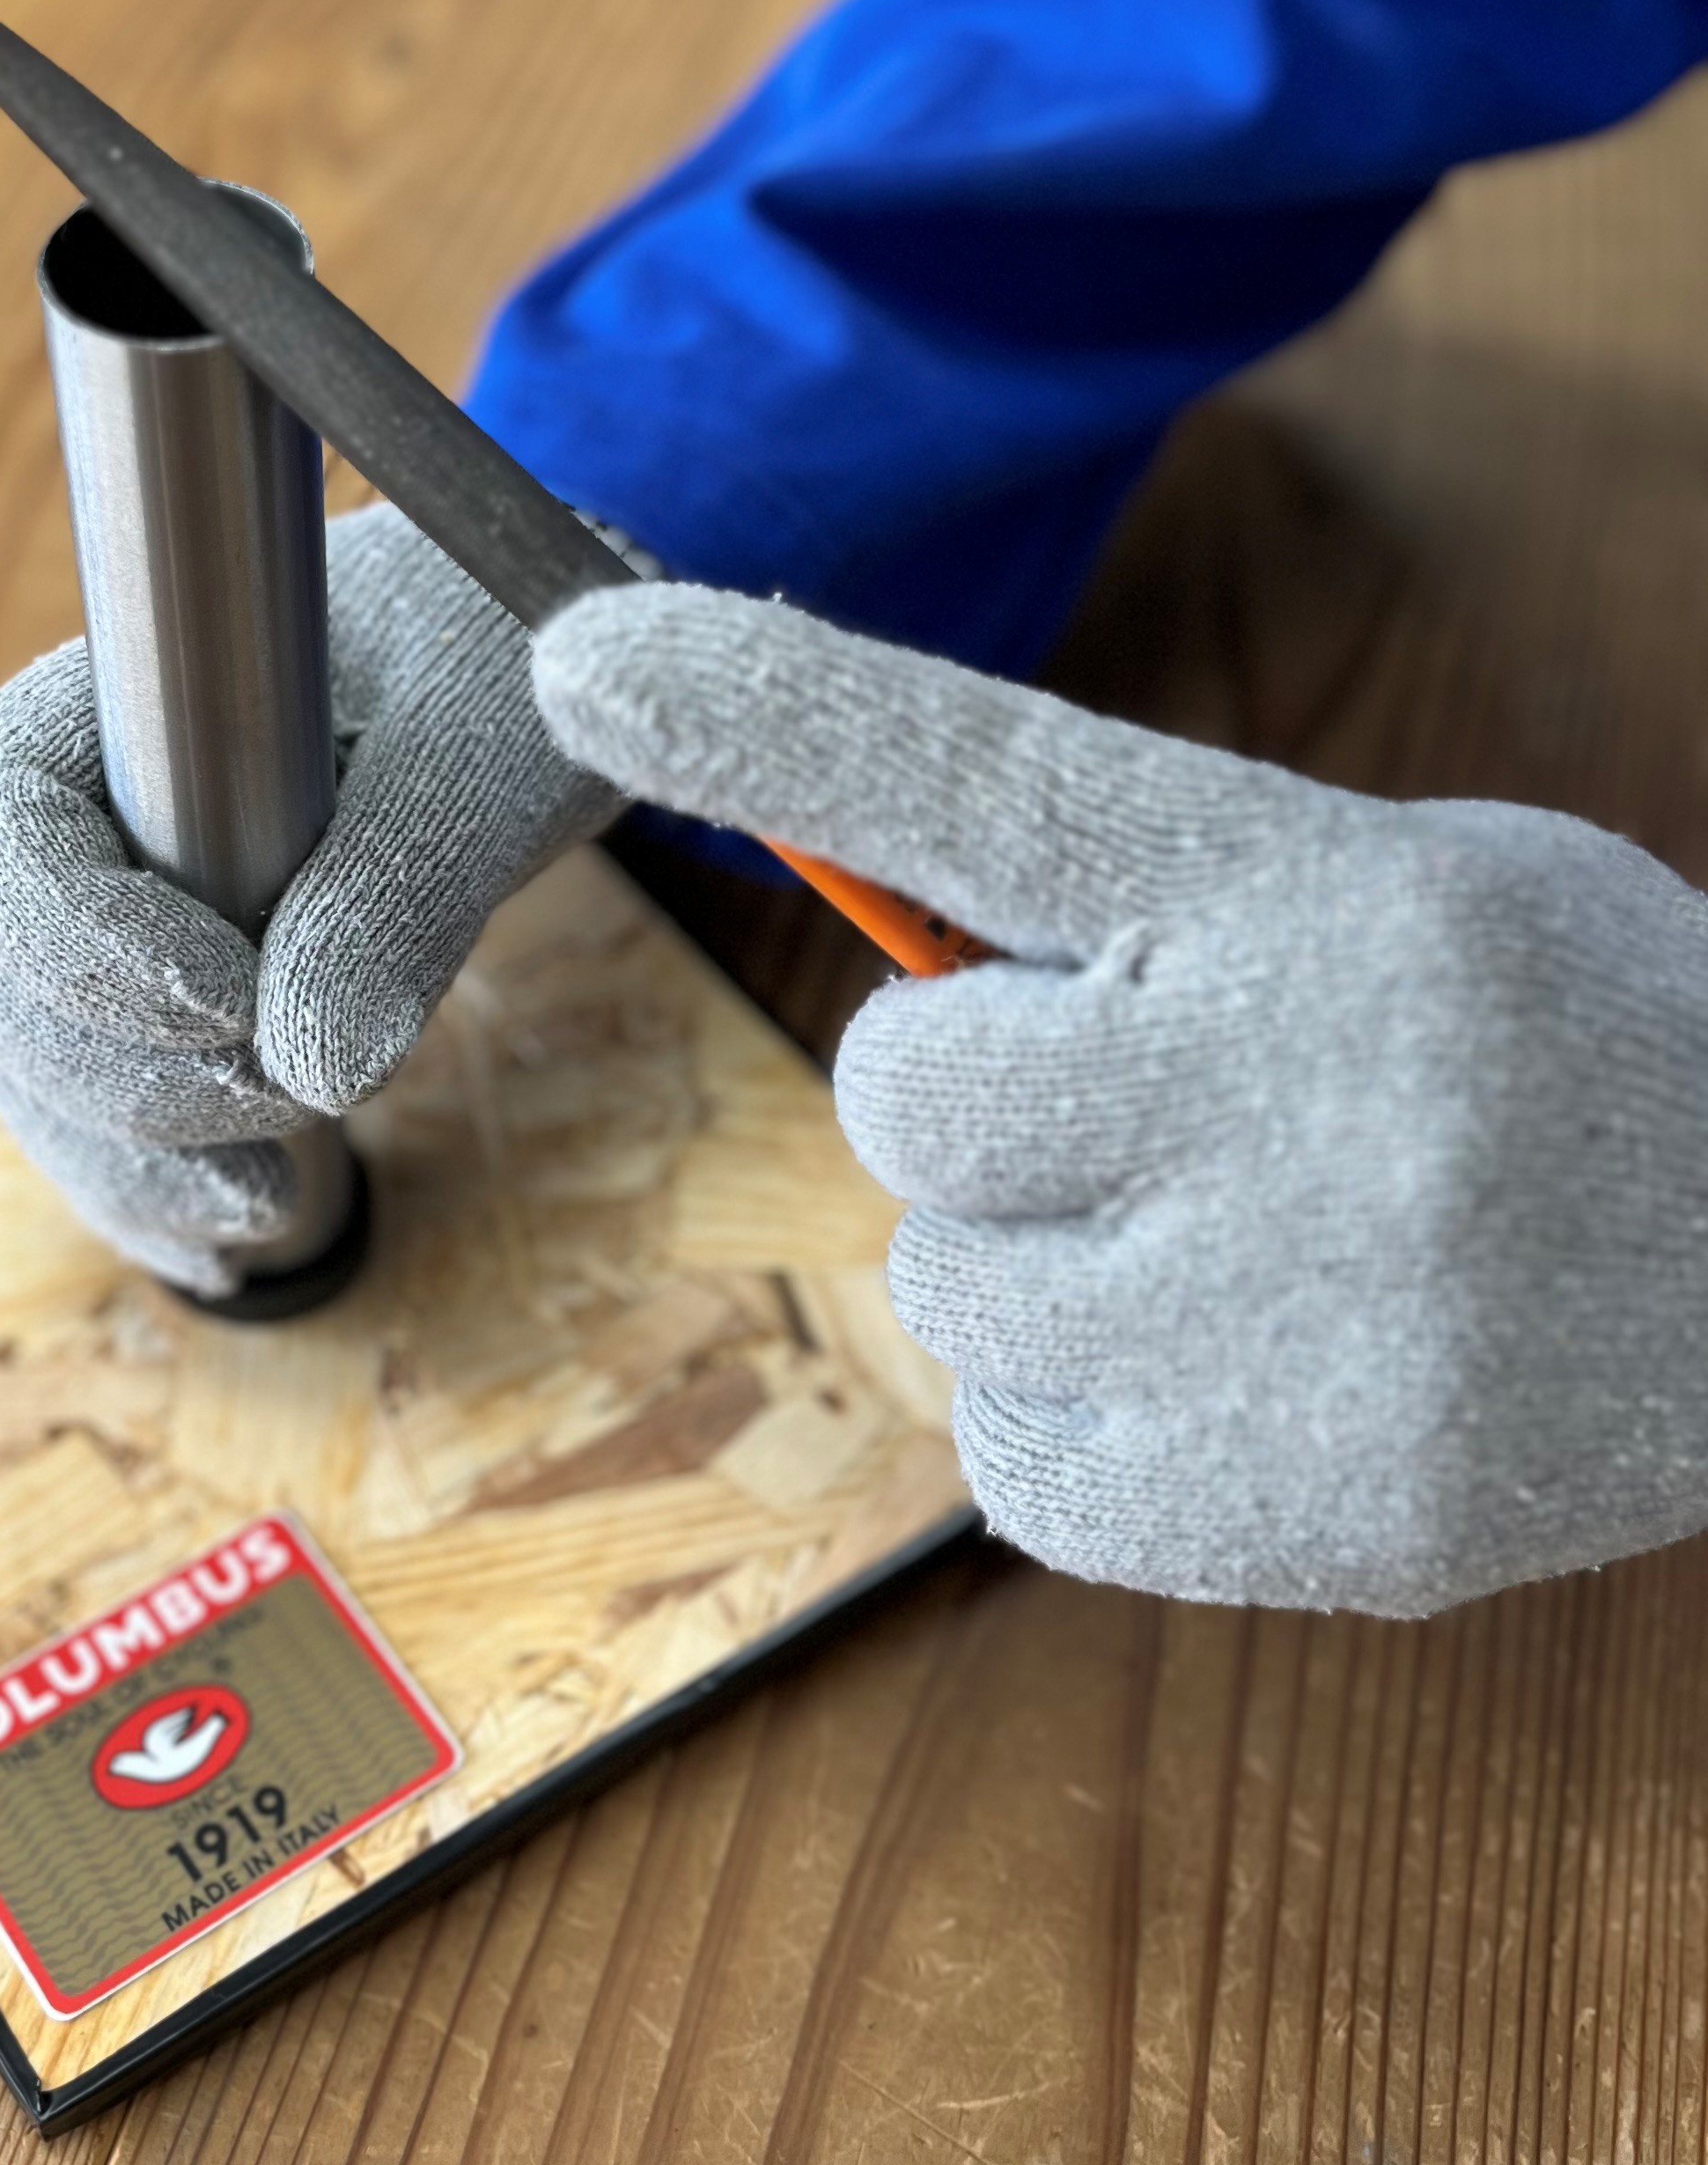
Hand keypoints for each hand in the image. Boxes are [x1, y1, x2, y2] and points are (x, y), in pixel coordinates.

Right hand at [0, 504, 617, 1293]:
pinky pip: (93, 1119)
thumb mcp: (487, 747)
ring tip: (270, 1202)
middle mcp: (83, 808)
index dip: (77, 935)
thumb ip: (401, 882)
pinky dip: (146, 1194)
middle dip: (123, 1076)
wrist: (532, 675)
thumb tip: (311, 1065)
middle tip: (283, 1102)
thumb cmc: (501, 656)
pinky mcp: (156, 1005)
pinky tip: (229, 1251)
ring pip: (30, 1065)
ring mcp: (106, 914)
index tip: (233, 995)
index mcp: (125, 698)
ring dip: (130, 1159)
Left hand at [534, 580, 1707, 1615]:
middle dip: (979, 1104)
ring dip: (1044, 1274)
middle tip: (1138, 1112)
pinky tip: (1248, 1378)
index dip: (772, 713)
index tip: (584, 655)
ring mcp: (1309, 1313)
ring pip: (951, 1292)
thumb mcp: (1407, 894)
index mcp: (1319, 890)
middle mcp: (1305, 1086)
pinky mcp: (1309, 1509)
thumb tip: (893, 954)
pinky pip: (1015, 1468)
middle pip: (911, 1091)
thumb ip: (1163, 900)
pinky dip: (1087, 1429)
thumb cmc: (1580, 1055)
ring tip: (1246, 1259)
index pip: (995, 778)